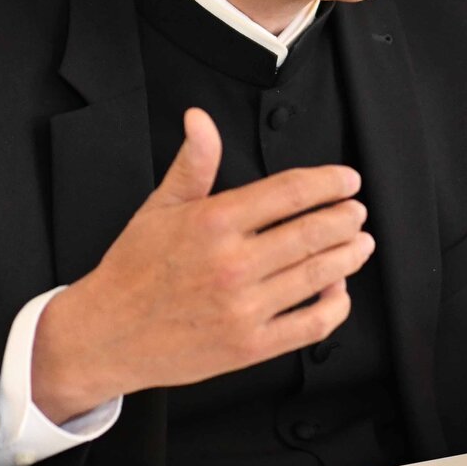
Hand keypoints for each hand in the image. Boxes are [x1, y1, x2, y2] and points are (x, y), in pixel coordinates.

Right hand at [32, 107, 374, 419]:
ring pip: (319, 275)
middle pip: (313, 232)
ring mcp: (244, 308)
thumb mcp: (159, 208)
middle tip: (357, 211)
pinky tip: (338, 290)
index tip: (347, 180)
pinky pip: (311, 325)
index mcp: (213, 223)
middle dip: (346, 217)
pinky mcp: (250, 346)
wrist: (106, 335)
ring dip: (350, 255)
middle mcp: (233, 264)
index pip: (290, 192)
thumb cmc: (133, 271)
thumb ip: (192, 163)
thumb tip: (200, 120)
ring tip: (360, 243)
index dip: (329, 182)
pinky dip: (335, 306)